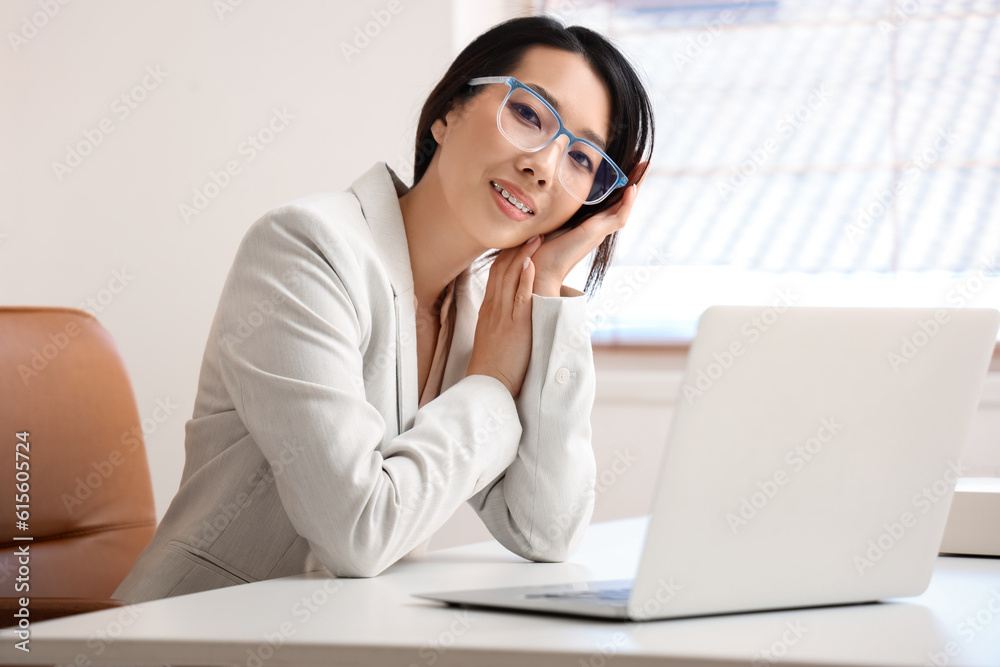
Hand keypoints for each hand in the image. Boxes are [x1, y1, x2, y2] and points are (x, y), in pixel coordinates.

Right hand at [465, 235, 542, 398]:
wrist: (487, 384)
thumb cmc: (493, 364)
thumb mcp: (492, 335)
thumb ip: (500, 318)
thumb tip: (512, 309)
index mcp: (489, 309)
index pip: (495, 274)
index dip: (507, 255)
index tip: (518, 240)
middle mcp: (493, 308)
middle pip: (501, 270)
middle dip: (515, 248)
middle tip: (530, 230)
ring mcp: (503, 315)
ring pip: (509, 278)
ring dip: (523, 256)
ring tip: (536, 238)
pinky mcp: (515, 326)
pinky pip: (518, 298)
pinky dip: (524, 279)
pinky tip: (531, 264)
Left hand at [529, 161, 649, 294]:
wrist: (540, 268)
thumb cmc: (541, 247)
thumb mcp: (551, 219)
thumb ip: (555, 207)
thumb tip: (548, 188)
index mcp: (588, 221)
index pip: (608, 198)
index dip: (618, 182)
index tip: (624, 164)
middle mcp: (598, 225)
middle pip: (621, 199)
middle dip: (633, 179)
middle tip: (643, 161)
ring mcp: (599, 230)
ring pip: (625, 205)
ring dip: (636, 186)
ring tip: (644, 167)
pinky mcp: (597, 234)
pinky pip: (619, 217)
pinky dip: (626, 203)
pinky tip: (632, 188)